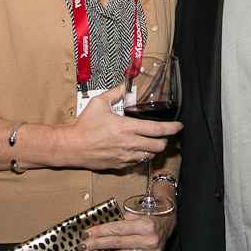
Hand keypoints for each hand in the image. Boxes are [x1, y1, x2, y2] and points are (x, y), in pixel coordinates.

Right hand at [54, 82, 181, 170]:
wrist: (72, 146)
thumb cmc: (84, 126)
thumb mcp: (99, 103)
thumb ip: (115, 92)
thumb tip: (125, 85)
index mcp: (126, 128)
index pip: (157, 130)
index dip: (172, 128)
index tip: (178, 126)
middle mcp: (128, 144)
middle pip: (158, 146)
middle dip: (165, 140)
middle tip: (164, 135)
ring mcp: (125, 157)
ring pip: (149, 156)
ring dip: (153, 149)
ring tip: (150, 142)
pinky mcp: (119, 165)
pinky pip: (136, 162)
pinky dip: (140, 156)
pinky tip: (136, 149)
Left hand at [79, 210, 175, 250]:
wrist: (168, 222)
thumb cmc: (150, 215)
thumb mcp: (137, 213)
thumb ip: (122, 220)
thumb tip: (101, 227)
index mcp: (146, 225)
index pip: (118, 229)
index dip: (100, 231)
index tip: (87, 233)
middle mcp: (149, 240)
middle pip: (117, 243)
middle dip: (98, 244)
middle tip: (83, 245)